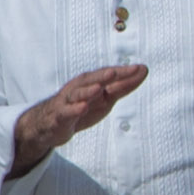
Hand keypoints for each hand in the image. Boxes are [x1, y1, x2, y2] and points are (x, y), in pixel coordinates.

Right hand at [9, 62, 147, 177]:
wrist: (49, 125)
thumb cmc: (80, 107)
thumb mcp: (105, 97)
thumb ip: (123, 85)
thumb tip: (144, 70)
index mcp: (90, 82)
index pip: (107, 75)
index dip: (123, 73)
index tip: (140, 69)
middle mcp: (78, 88)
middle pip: (90, 80)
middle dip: (102, 77)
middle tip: (114, 72)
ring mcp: (67, 102)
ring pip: (76, 94)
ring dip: (87, 91)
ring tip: (98, 89)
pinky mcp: (59, 117)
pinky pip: (66, 112)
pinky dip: (73, 109)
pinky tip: (82, 107)